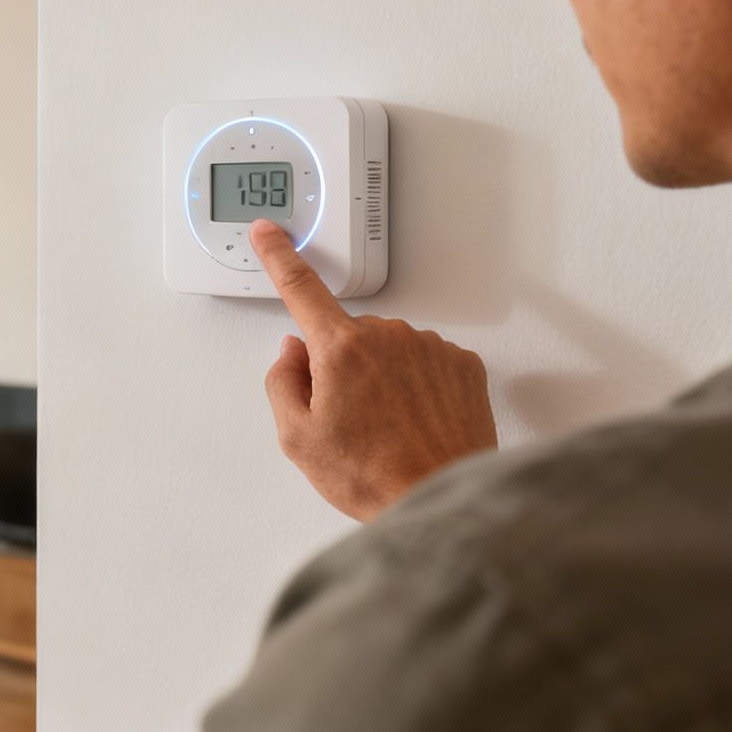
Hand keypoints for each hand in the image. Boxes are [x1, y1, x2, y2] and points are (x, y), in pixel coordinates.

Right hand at [249, 218, 496, 521]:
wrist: (442, 499)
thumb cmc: (373, 475)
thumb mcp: (298, 437)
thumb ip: (283, 382)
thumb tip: (294, 353)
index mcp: (341, 349)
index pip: (301, 288)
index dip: (279, 256)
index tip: (269, 232)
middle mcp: (388, 336)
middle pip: (347, 336)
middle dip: (341, 366)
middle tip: (349, 420)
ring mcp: (429, 348)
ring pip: (389, 350)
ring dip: (383, 378)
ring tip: (389, 430)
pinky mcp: (462, 365)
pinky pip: (426, 364)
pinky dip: (417, 387)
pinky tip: (416, 423)